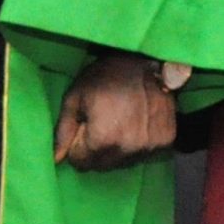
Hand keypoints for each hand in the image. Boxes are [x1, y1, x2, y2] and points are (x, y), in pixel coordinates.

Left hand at [53, 54, 175, 170]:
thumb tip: (56, 159)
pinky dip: (136, 143)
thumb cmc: (106, 75)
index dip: (77, 143)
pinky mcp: (166, 141)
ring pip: (122, 162)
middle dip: (95, 148)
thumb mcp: (75, 96)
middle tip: (101, 121)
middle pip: (101, 165)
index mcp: (103, 139)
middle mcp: (128, 149)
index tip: (84, 124)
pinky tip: (136, 122)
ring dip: (116, 148)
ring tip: (119, 120)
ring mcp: (150, 146)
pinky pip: (142, 153)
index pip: (80, 162)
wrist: (147, 59)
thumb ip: (63, 130)